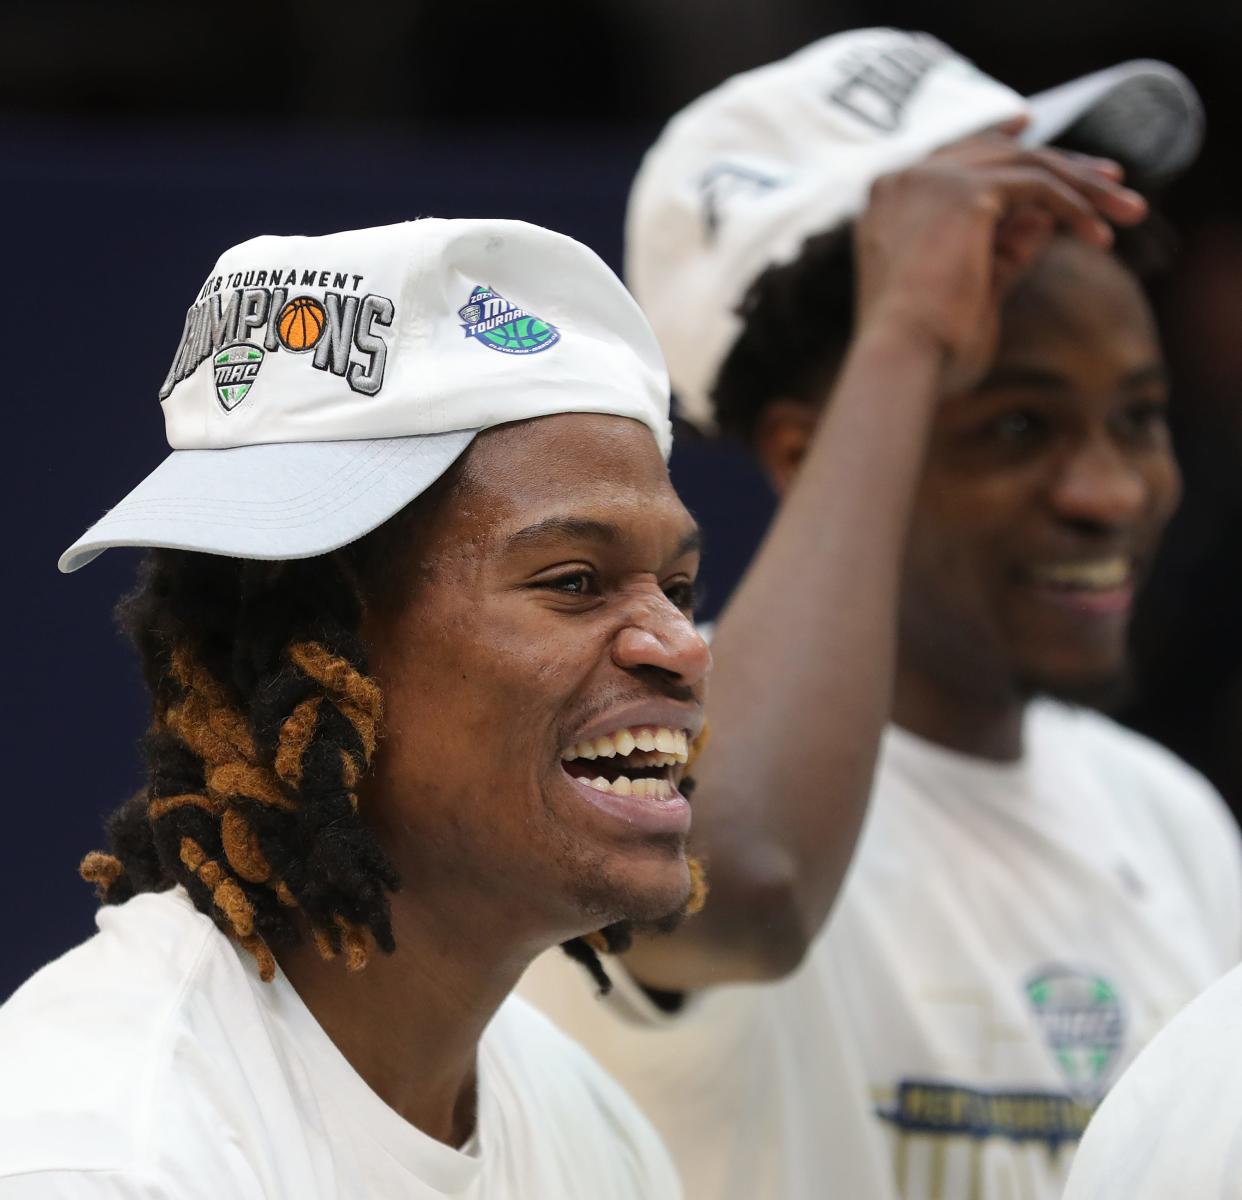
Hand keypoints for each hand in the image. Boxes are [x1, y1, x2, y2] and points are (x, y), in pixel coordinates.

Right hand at [853, 127, 1147, 394]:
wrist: (900, 361)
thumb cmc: (922, 349)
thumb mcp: (968, 291)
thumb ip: (1001, 252)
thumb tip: (1043, 221)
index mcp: (887, 204)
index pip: (951, 156)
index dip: (996, 140)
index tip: (1030, 131)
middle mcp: (903, 182)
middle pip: (995, 151)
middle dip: (1058, 164)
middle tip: (1110, 178)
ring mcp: (932, 181)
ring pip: (1025, 163)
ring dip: (1084, 187)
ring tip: (1128, 212)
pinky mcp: (966, 192)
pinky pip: (1040, 185)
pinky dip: (1077, 207)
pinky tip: (1102, 238)